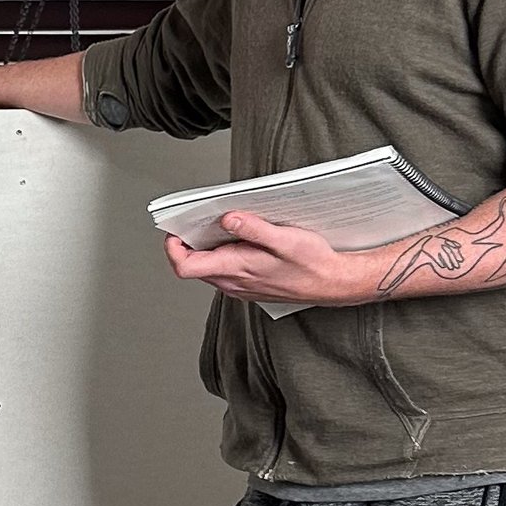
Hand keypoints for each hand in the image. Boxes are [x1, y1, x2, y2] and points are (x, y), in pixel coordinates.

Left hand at [165, 213, 375, 309]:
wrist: (333, 283)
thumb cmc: (313, 264)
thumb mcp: (285, 239)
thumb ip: (253, 229)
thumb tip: (227, 219)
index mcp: (235, 269)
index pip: (185, 266)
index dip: (173, 247)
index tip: (175, 228)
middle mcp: (233, 282)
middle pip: (193, 264)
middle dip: (189, 241)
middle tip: (198, 218)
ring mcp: (240, 286)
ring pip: (209, 266)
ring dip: (208, 247)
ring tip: (220, 224)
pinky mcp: (249, 285)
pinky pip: (224, 270)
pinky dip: (223, 253)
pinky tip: (240, 239)